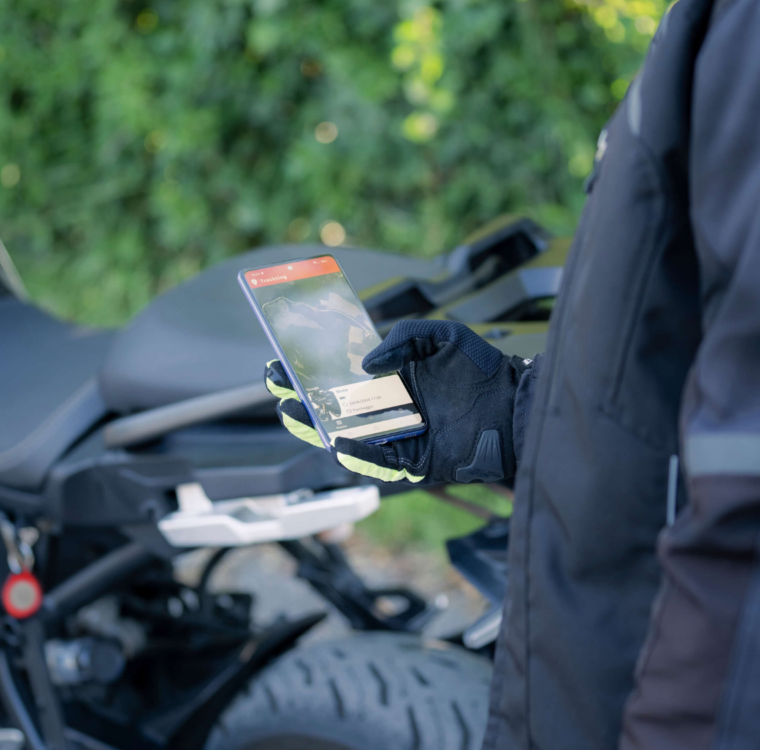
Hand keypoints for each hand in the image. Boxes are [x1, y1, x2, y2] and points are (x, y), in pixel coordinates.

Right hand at [264, 320, 529, 485]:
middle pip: (336, 404)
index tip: (284, 357)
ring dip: (318, 425)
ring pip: (348, 433)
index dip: (313, 367)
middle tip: (277, 384)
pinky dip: (358, 453)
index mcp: (393, 377)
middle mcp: (389, 407)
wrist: (517, 407)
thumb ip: (406, 336)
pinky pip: (380, 460)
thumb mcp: (444, 336)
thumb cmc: (484, 370)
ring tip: (292, 411)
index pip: (343, 373)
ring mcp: (399, 434)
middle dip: (304, 395)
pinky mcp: (414, 460)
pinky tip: (338, 441)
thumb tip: (366, 364)